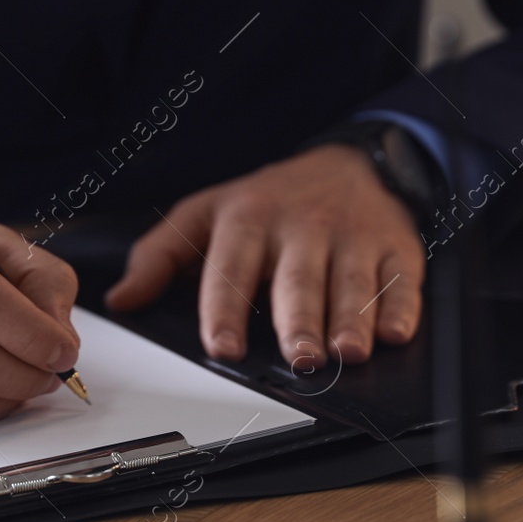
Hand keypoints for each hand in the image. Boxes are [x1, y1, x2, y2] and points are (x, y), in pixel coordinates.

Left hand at [104, 144, 423, 367]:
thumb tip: (122, 298)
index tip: (222, 347)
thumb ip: (160, 256)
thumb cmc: (271, 201)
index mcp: (247, 219)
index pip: (231, 268)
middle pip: (298, 279)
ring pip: (350, 283)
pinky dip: (401, 307)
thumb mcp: (206, 213)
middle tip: (298, 358)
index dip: (224, 309)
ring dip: (351, 320)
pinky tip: (394, 332)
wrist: (351, 162)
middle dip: (298, 319)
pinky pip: (400, 279)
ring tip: (347, 353)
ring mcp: (351, 237)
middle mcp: (301, 227)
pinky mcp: (394, 248)